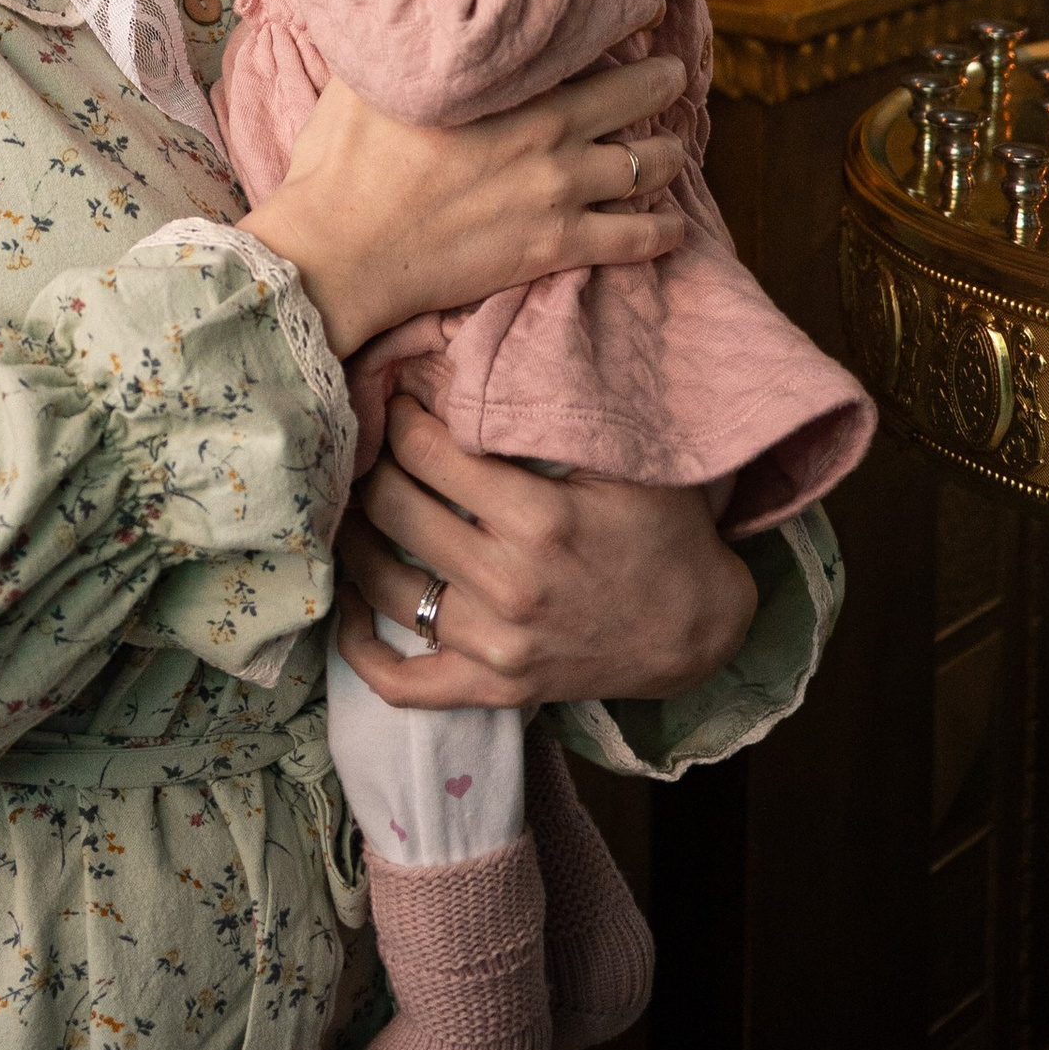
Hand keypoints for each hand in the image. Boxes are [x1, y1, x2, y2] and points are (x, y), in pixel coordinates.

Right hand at [243, 52, 687, 357]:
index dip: (614, 28)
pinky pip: (633, 239)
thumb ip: (402, 38)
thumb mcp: (368, 74)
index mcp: (506, 85)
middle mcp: (547, 132)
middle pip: (632, 98)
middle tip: (672, 73)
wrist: (342, 247)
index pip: (580, 43)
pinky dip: (662, 229)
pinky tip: (674, 224)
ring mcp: (558, 192)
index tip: (634, 17)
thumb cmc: (346, 158)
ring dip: (666, 153)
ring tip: (672, 148)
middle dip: (660, 82)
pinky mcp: (554, 247)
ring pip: (644, 165)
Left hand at [334, 397, 759, 708]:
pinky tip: (350, 607)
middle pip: (394, 509)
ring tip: (353, 504)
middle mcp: (509, 585)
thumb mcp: (625, 460)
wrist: (698, 628)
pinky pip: (404, 683)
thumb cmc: (661, 530)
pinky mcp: (494, 687)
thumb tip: (473, 362)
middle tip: (370, 444)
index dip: (401, 415)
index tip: (398, 398)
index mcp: (539, 519)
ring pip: (383, 586)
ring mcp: (497, 646)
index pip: (426, 451)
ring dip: (355, 539)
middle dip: (372, 464)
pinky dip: (362, 650)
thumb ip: (554, 414)